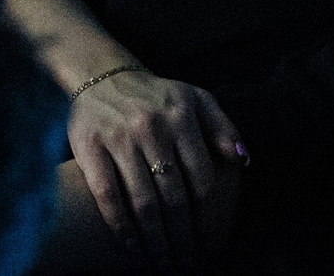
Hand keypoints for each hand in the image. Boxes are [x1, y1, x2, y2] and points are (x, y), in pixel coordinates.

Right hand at [67, 68, 248, 267]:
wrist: (103, 76)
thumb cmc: (157, 96)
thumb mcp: (196, 98)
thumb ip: (223, 127)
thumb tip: (243, 160)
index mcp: (182, 116)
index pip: (202, 179)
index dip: (208, 218)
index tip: (210, 243)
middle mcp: (152, 127)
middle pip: (174, 198)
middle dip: (183, 238)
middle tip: (186, 263)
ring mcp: (120, 138)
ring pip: (143, 203)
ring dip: (156, 241)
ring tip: (163, 262)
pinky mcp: (90, 147)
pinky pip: (108, 196)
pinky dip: (121, 226)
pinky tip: (132, 245)